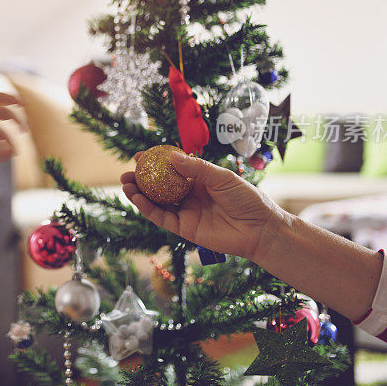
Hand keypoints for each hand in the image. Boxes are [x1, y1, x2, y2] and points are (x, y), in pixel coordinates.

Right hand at [121, 151, 287, 261]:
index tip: (139, 157)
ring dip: (139, 195)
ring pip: (156, 203)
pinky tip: (138, 200)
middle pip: (158, 187)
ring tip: (126, 185)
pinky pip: (162, 218)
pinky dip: (148, 210)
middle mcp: (188, 195)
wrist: (261, 229)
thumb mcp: (222, 177)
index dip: (154, 164)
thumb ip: (196, 168)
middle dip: (140, 180)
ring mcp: (185, 212)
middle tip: (126, 173)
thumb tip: (172, 156)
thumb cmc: (247, 199)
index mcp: (198, 180)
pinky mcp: (185, 229)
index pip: (170, 170)